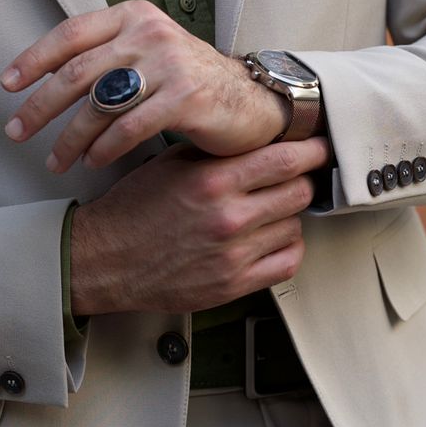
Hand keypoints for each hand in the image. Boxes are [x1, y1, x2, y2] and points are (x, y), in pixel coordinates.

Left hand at [0, 1, 289, 172]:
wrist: (254, 101)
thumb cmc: (189, 83)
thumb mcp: (148, 54)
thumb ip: (106, 57)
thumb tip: (45, 80)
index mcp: (134, 17)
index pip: (71, 33)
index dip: (34, 59)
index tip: (7, 85)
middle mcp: (150, 33)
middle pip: (77, 73)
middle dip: (40, 107)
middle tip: (16, 131)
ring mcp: (170, 64)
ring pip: (100, 105)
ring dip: (69, 139)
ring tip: (55, 161)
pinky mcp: (186, 97)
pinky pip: (130, 128)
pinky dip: (104, 149)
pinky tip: (92, 162)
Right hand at [68, 134, 329, 316]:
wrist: (105, 259)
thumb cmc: (133, 211)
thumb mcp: (171, 164)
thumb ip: (218, 154)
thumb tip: (259, 141)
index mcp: (212, 180)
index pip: (286, 159)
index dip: (312, 150)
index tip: (320, 147)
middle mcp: (228, 217)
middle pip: (299, 191)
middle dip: (301, 180)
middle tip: (293, 177)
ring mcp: (233, 254)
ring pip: (295, 226)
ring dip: (288, 215)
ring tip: (268, 210)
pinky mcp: (233, 284)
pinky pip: (287, 263)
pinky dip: (287, 248)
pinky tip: (271, 239)